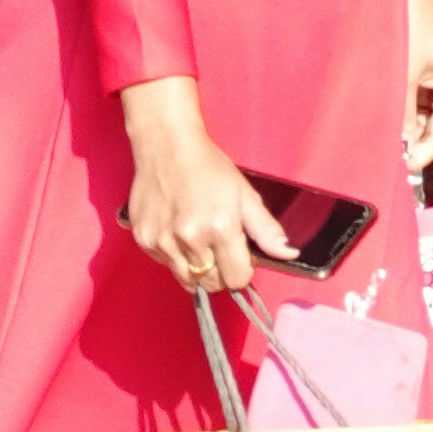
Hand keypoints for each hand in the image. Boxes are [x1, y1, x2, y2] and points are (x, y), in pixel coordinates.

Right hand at [118, 77, 293, 295]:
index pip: (237, 279)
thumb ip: (267, 230)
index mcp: (219, 227)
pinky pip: (167, 266)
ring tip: (200, 239)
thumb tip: (288, 254)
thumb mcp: (245, 194)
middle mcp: (189, 238)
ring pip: (188, 280)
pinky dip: (176, 258)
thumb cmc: (208, 168)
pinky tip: (180, 233)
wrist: (167, 147)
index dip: (242, 270)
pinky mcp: (144, 240)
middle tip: (220, 245)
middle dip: (221, 272)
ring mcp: (163, 241)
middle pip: (212, 284)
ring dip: (198, 268)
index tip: (240, 256)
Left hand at [405, 0, 432, 192]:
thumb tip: (404, 152)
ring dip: (408, 135)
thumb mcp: (404, 76)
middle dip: (423, 149)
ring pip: (426, 126)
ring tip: (386, 139)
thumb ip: (405, 117)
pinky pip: (413, 112)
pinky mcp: (416, 82)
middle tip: (398, 160)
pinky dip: (401, 122)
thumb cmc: (408, 25)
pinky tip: (385, 125)